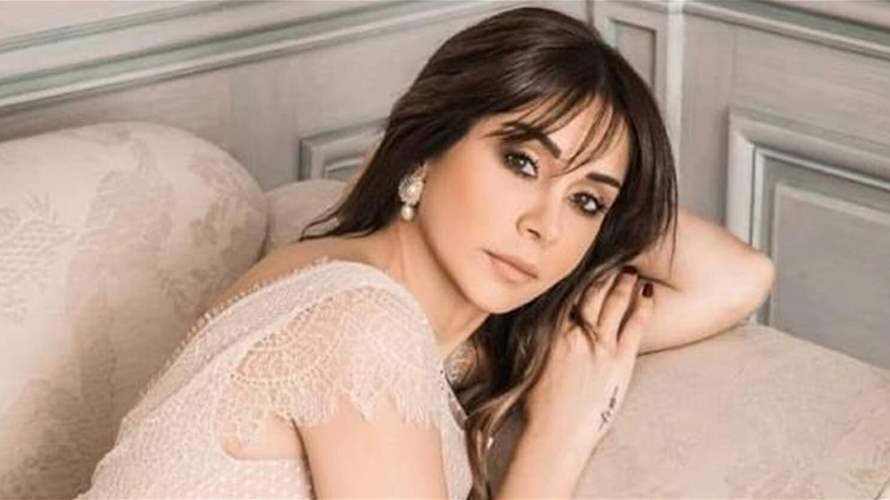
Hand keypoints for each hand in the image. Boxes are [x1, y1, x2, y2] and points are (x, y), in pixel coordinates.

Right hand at [523, 266, 653, 445]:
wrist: (556, 432)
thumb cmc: (539, 406)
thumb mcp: (531, 364)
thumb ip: (541, 342)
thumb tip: (543, 330)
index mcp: (553, 331)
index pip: (569, 293)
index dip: (580, 274)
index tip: (587, 260)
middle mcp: (576, 331)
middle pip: (593, 291)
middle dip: (604, 271)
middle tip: (613, 255)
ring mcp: (599, 344)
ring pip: (614, 302)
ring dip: (623, 282)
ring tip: (630, 268)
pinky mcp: (619, 360)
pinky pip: (634, 325)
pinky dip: (642, 307)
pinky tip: (648, 294)